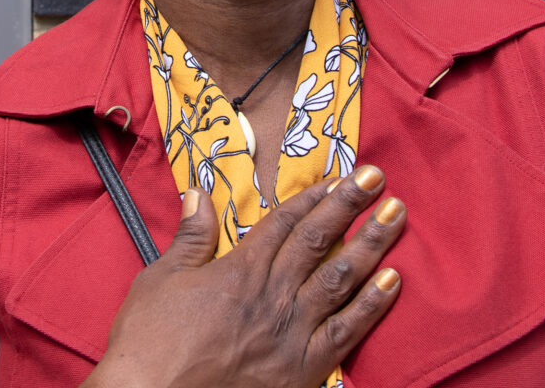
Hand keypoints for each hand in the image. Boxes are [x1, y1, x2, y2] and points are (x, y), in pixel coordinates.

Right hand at [84, 165, 404, 387]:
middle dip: (350, 204)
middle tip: (377, 176)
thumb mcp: (160, 279)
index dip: (313, 197)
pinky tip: (392, 281)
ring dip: (371, 244)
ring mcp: (292, 332)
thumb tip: (198, 194)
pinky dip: (372, 305)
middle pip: (319, 240)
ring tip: (395, 215)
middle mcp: (272, 295)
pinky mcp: (303, 368)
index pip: (285, 223)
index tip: (338, 177)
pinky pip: (346, 331)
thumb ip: (190, 238)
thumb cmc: (150, 342)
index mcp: (239, 270)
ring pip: (340, 278)